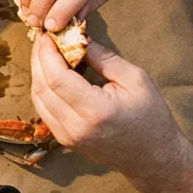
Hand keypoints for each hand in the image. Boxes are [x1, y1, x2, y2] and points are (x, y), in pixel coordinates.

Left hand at [30, 37, 187, 180]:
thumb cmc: (151, 117)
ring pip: (38, 99)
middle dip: (39, 60)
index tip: (47, 35)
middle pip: (42, 87)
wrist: (153, 157)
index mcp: (96, 111)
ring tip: (46, 53)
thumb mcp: (135, 80)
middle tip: (43, 40)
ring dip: (38, 73)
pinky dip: (44, 89)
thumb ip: (103, 58)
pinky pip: (44, 110)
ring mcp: (67, 137)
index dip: (47, 54)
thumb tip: (77, 38)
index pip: (57, 78)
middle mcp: (75, 127)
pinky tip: (51, 74)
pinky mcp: (64, 140)